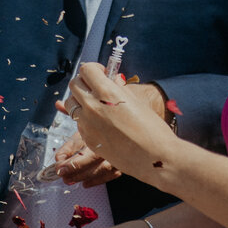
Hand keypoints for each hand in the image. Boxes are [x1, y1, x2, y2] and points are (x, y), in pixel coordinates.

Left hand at [57, 63, 177, 181]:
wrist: (156, 158)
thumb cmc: (152, 128)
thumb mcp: (136, 101)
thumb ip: (117, 88)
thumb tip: (109, 79)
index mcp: (106, 92)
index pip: (86, 69)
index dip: (94, 69)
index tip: (101, 73)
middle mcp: (92, 106)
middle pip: (74, 84)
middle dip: (84, 82)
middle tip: (96, 87)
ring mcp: (87, 123)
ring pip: (71, 104)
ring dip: (80, 100)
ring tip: (96, 105)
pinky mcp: (87, 138)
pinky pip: (79, 122)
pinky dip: (85, 118)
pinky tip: (101, 123)